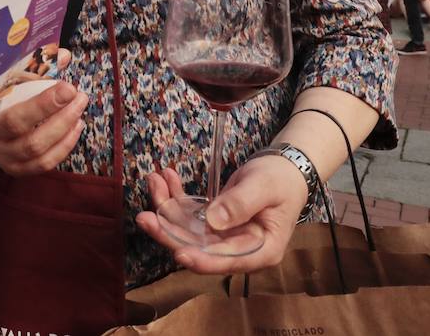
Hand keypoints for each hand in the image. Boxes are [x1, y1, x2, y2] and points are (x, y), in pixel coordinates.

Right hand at [0, 52, 83, 174]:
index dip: (44, 106)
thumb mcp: (4, 82)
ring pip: (41, 156)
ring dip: (66, 132)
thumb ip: (33, 69)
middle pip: (31, 141)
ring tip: (79, 110)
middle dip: (61, 119)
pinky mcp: (17, 170)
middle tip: (79, 96)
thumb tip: (62, 56)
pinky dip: (64, 146)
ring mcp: (6, 161)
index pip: (15, 118)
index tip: (67, 87)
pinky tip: (75, 126)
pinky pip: (45, 164)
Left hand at [136, 156, 306, 274]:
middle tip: (145, 217)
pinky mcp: (213, 224)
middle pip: (199, 249)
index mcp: (261, 250)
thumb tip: (213, 221)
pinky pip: (189, 215)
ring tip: (154, 181)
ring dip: (167, 207)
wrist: (284, 170)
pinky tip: (165, 178)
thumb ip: (240, 204)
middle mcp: (239, 250)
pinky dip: (175, 197)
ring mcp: (224, 238)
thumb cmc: (281, 180)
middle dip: (169, 232)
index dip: (201, 259)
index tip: (178, 252)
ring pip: (188, 231)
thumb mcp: (264, 187)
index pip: (227, 261)